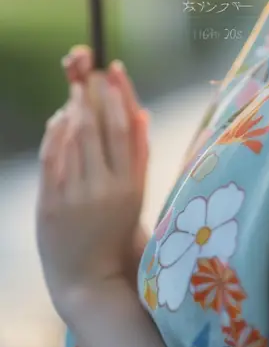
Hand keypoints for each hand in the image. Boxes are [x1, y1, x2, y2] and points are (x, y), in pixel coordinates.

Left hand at [61, 47, 149, 283]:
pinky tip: (59, 118)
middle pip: (95, 128)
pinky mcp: (49, 204)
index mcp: (129, 184)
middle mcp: (102, 188)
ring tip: (74, 92)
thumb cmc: (117, 228)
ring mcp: (74, 197)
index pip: (123, 129)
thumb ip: (139, 152)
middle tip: (87, 72)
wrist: (88, 276)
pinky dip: (54, 133)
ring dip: (72, 109)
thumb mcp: (137, 192)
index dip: (118, 95)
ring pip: (72, 139)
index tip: (113, 70)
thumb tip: (142, 111)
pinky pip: (51, 158)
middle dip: (91, 95)